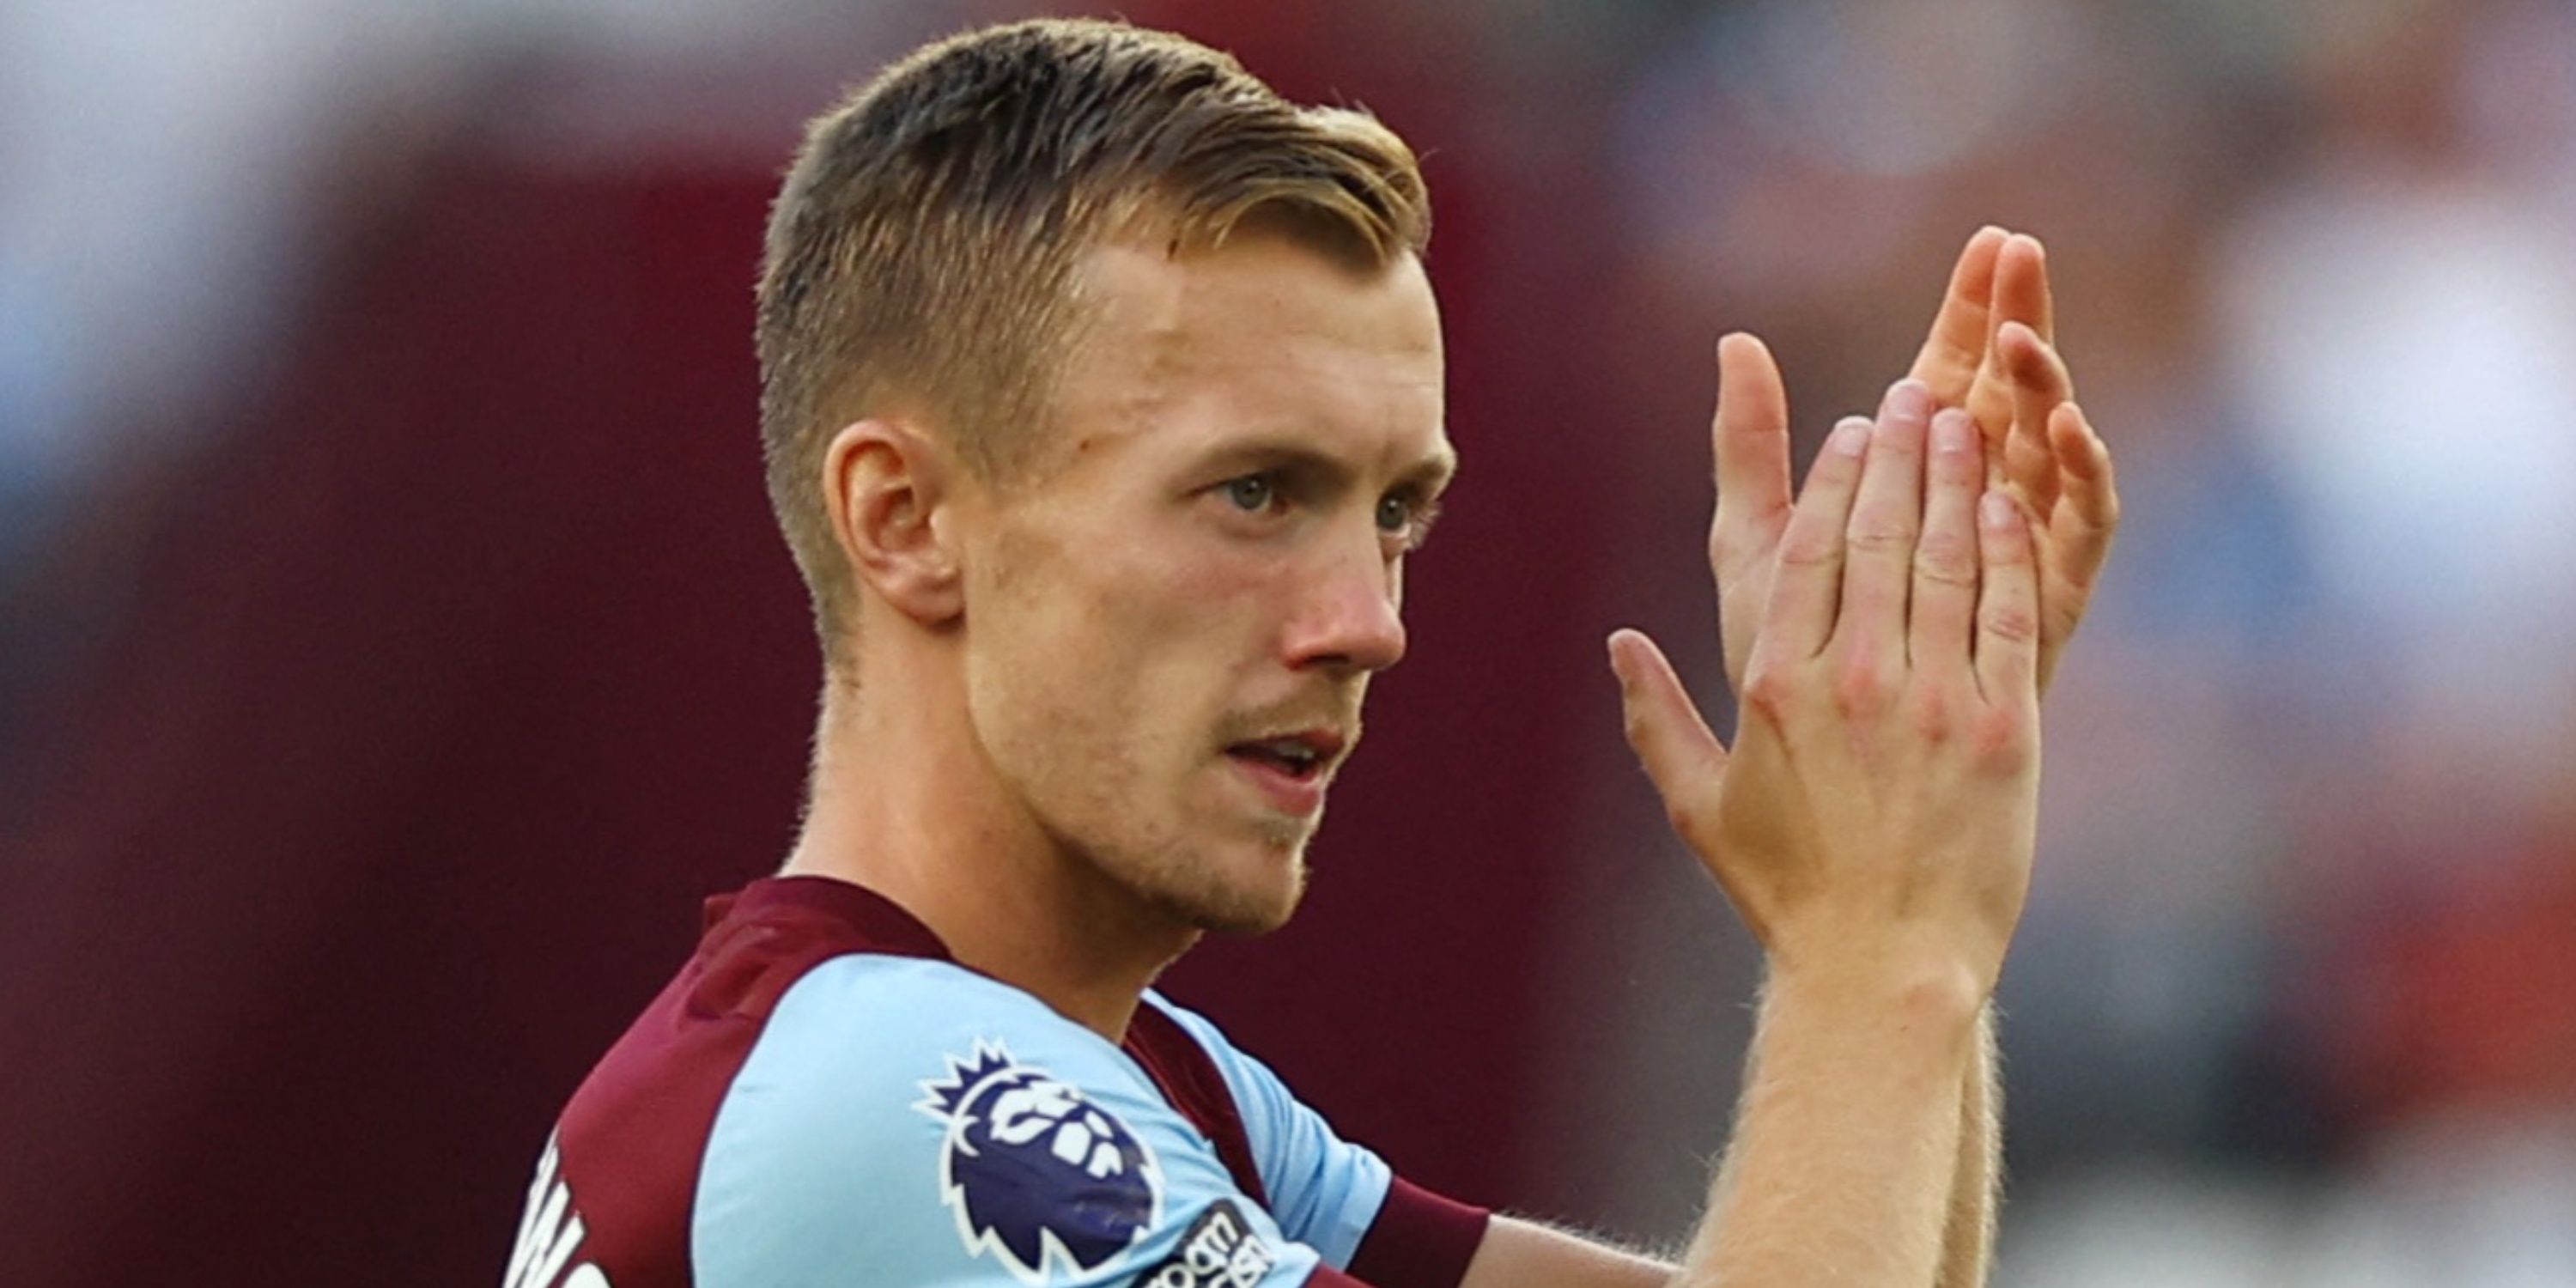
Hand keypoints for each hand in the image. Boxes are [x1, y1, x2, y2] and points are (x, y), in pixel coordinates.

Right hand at [1613, 382, 2042, 990]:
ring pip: (1946, 559)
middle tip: (1916, 396)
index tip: (1852, 431)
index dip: (1831, 478)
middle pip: (1878, 533)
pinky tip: (2007, 506)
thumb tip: (1617, 646)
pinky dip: (2006, 551)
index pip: (1804, 548)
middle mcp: (1851, 680)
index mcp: (1774, 686)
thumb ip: (1653, 718)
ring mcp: (1932, 700)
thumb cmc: (1787, 892)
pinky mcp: (2003, 728)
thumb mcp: (1699, 806)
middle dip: (1899, 453)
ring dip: (1957, 480)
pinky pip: (2005, 615)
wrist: (1885, 966)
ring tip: (1966, 424)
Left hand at [1711, 229, 2117, 697]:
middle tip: (2027, 253)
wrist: (1841, 776)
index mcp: (1918, 474)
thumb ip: (1749, 447)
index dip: (1975, 303)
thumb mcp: (1756, 544)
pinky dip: (2084, 477)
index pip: (1956, 366)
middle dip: (2022, 317)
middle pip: (2013, 390)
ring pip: (2052, 446)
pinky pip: (2082, 529)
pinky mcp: (2053, 602)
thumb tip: (1732, 339)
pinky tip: (2071, 430)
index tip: (1994, 238)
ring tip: (2027, 337)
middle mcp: (1981, 499)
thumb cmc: (1797, 661)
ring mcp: (2024, 547)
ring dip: (2047, 385)